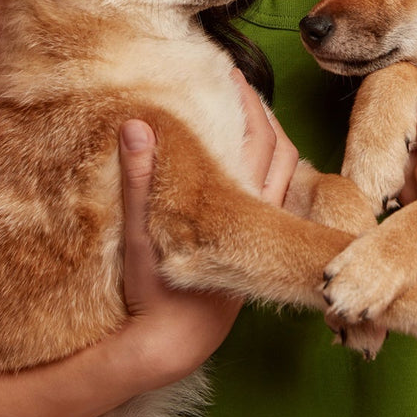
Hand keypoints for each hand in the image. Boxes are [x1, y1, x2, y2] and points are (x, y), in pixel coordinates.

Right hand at [116, 70, 298, 382]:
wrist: (171, 346)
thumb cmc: (154, 294)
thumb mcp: (139, 234)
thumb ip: (138, 179)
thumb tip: (137, 123)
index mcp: (240, 205)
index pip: (261, 138)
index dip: (250, 101)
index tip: (230, 70)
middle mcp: (260, 215)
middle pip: (278, 150)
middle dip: (261, 112)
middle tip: (235, 81)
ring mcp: (259, 231)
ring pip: (279, 173)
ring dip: (265, 138)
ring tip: (241, 110)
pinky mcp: (250, 244)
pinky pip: (269, 193)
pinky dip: (261, 166)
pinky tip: (238, 158)